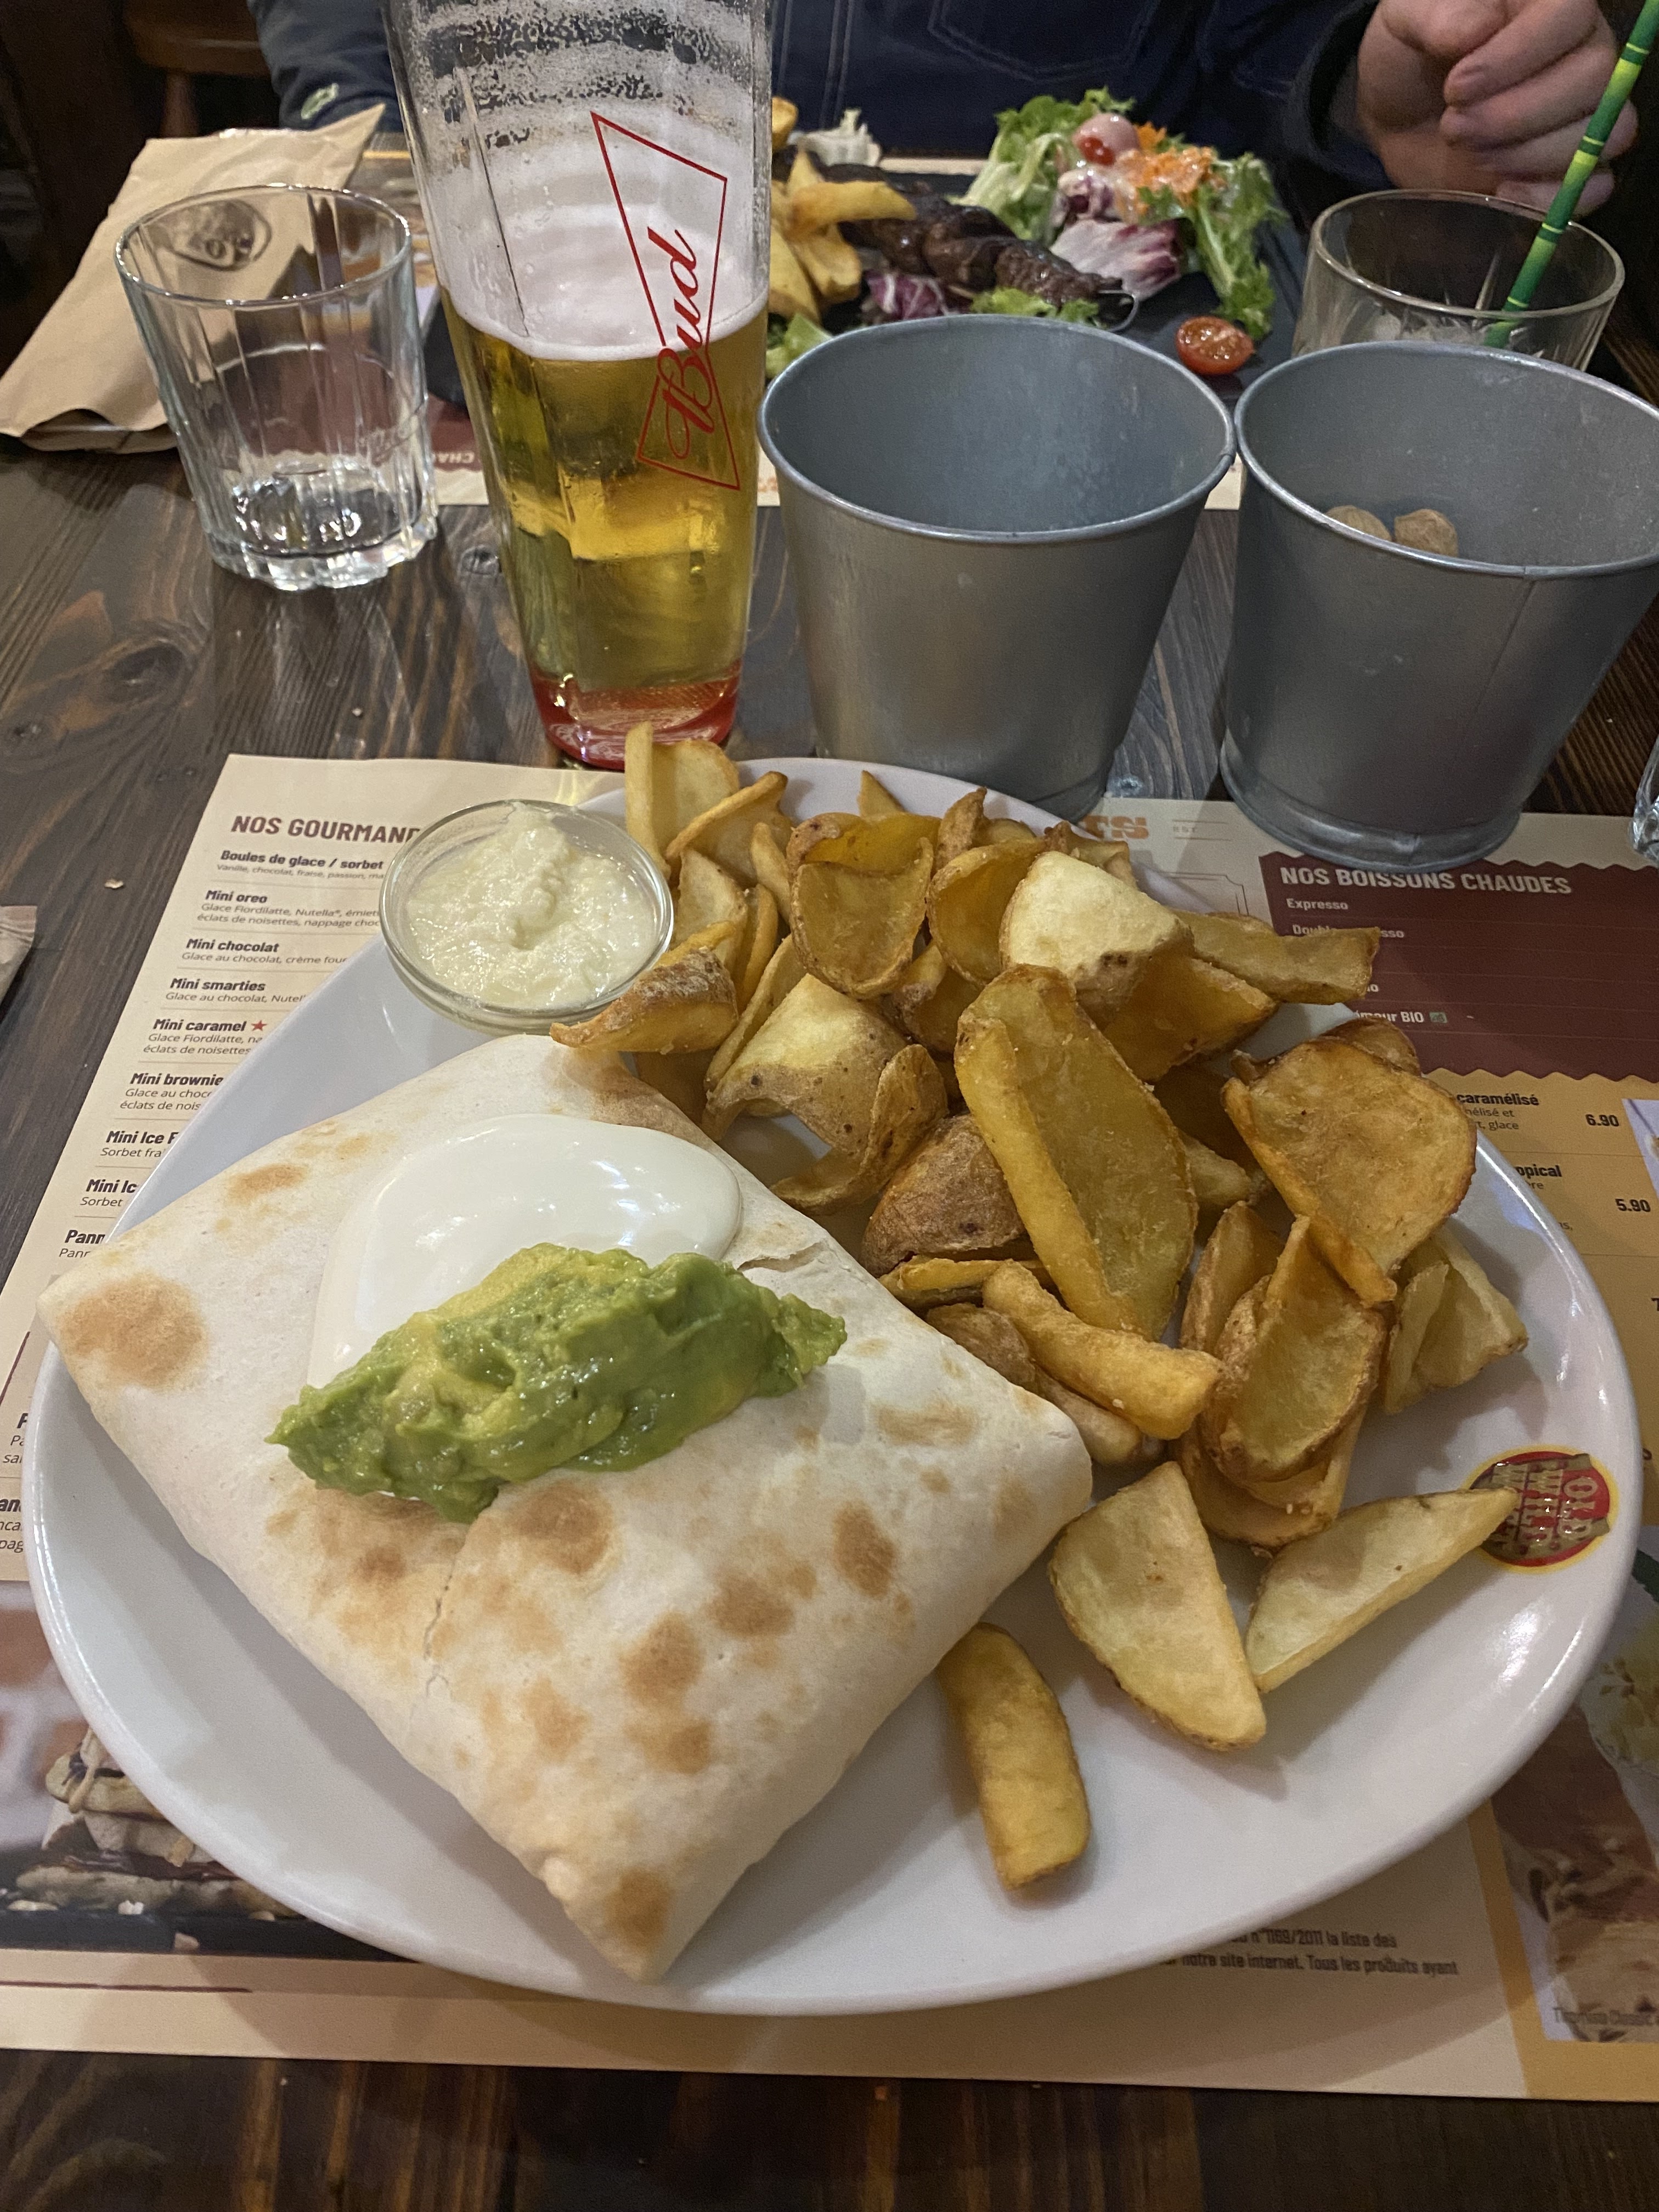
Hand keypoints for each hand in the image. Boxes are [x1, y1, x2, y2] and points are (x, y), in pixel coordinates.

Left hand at [1356, 0, 1636, 211]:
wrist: (1400, 115)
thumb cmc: (1412, 55)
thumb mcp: (1409, 19)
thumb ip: (1441, 15)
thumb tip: (1477, 28)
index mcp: (1550, 6)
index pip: (1572, 15)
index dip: (1519, 54)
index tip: (1456, 87)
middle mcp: (1582, 52)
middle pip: (1594, 80)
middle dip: (1515, 114)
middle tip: (1453, 127)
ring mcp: (1584, 113)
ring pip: (1603, 133)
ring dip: (1529, 154)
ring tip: (1469, 151)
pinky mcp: (1570, 168)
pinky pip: (1595, 187)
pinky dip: (1547, 197)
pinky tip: (1499, 190)